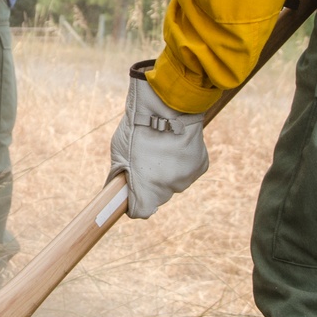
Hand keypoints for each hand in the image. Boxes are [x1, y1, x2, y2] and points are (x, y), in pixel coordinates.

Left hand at [109, 62, 207, 218]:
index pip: (140, 212)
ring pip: (174, 182)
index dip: (134, 203)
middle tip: (146, 160)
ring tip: (162, 148)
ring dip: (168, 171)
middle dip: (151, 184)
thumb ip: (120, 175)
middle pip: (158, 196)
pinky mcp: (201, 166)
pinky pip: (188, 170)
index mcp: (146, 190)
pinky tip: (176, 145)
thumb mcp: (118, 152)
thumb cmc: (137, 128)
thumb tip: (116, 189)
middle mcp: (169, 189)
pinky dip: (182, 162)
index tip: (132, 192)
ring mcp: (187, 178)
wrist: (167, 105)